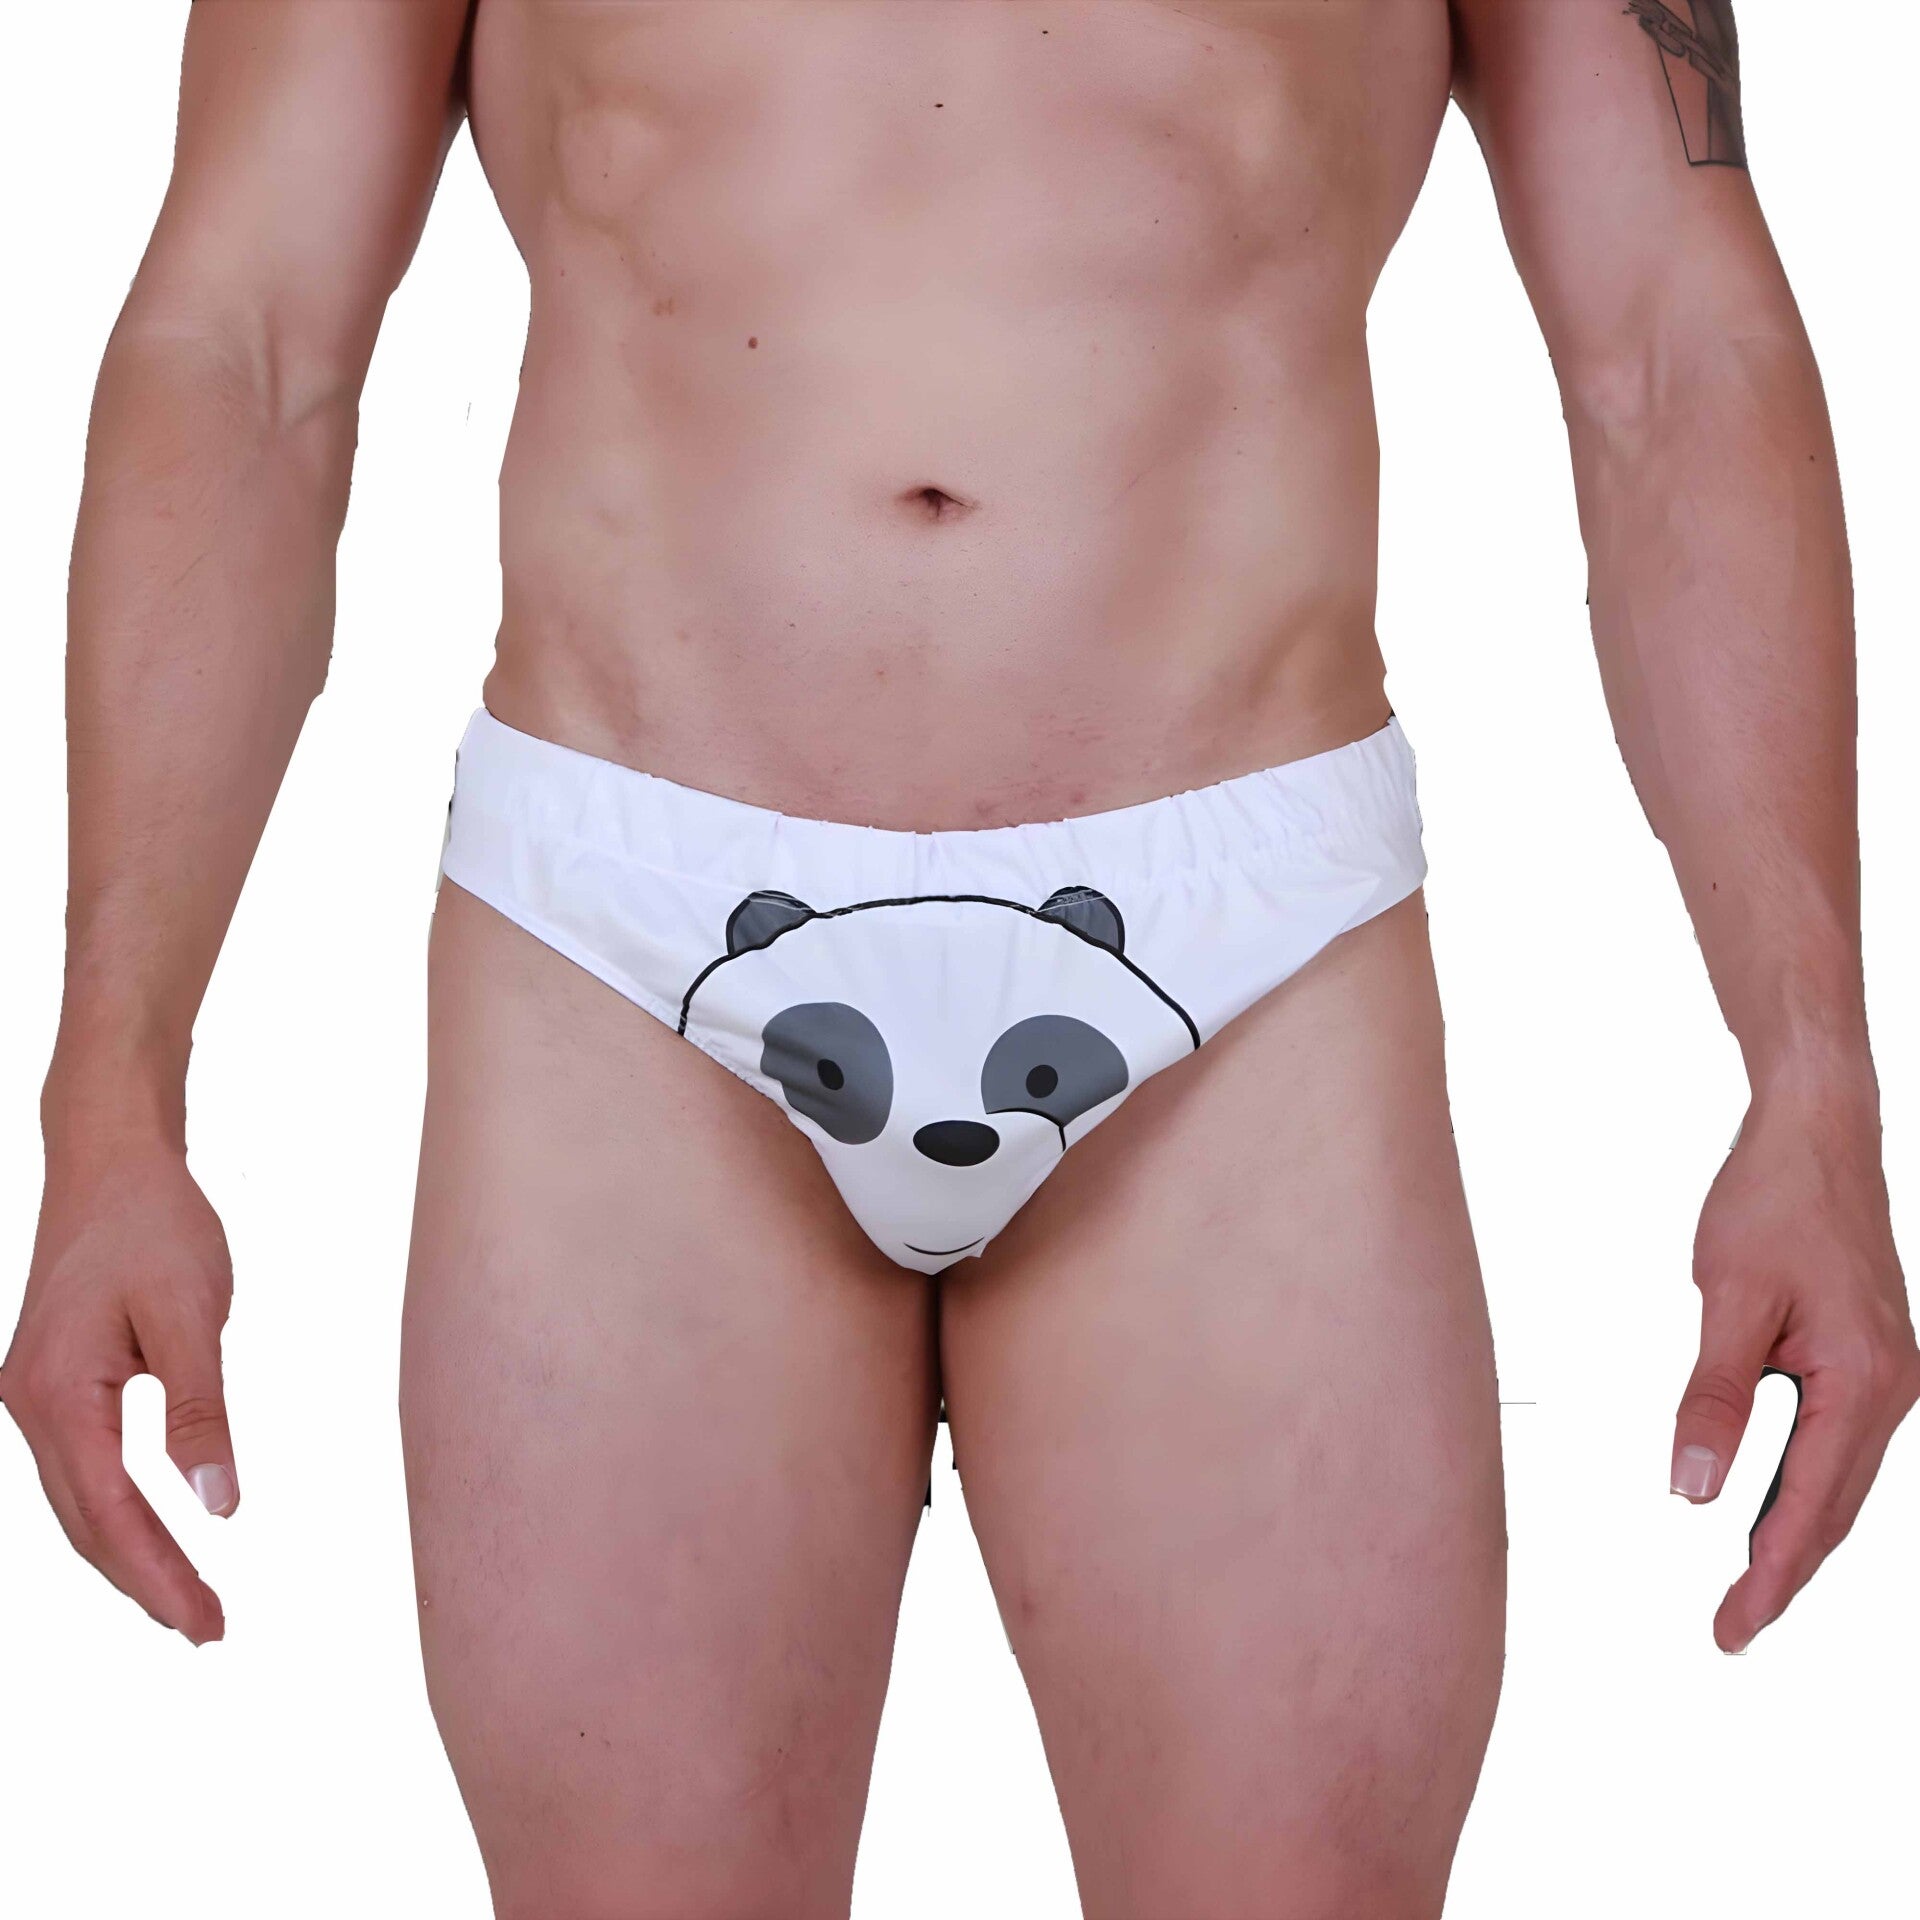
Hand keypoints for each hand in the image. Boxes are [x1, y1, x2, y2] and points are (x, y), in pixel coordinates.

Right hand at [2, 1140, 237, 1643]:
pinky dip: (116, 1513)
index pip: (110, 1515)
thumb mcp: (192, 1315)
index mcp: (57, 1395)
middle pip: (84, 1524)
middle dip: (145, 1583)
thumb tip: (219, 1504)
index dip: (159, 1574)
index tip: (209, 1620)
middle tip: (210, 1630)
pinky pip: (82, 1470)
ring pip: (78, 1504)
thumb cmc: (153, 1224)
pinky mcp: (55, 1383)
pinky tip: (153, 1535)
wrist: (111, 1159)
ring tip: (188, 1600)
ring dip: (129, 1556)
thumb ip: (202, 1411)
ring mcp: (36, 1396)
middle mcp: (31, 1405)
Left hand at [1671, 1087, 1918, 1651]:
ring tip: (1746, 1589)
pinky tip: (1767, 1509)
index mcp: (1865, 1381)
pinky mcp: (1867, 1358)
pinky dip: (1803, 1486)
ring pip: (1838, 1481)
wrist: (1815, 1132)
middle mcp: (1891, 1388)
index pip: (1811, 1506)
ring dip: (1793, 1536)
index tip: (1733, 1628)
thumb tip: (1694, 1488)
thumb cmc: (1774, 1200)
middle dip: (1782, 1574)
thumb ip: (1714, 1397)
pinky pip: (1836, 1444)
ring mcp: (1887, 1374)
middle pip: (1834, 1509)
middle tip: (1731, 1631)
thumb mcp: (1730, 1300)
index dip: (1768, 1575)